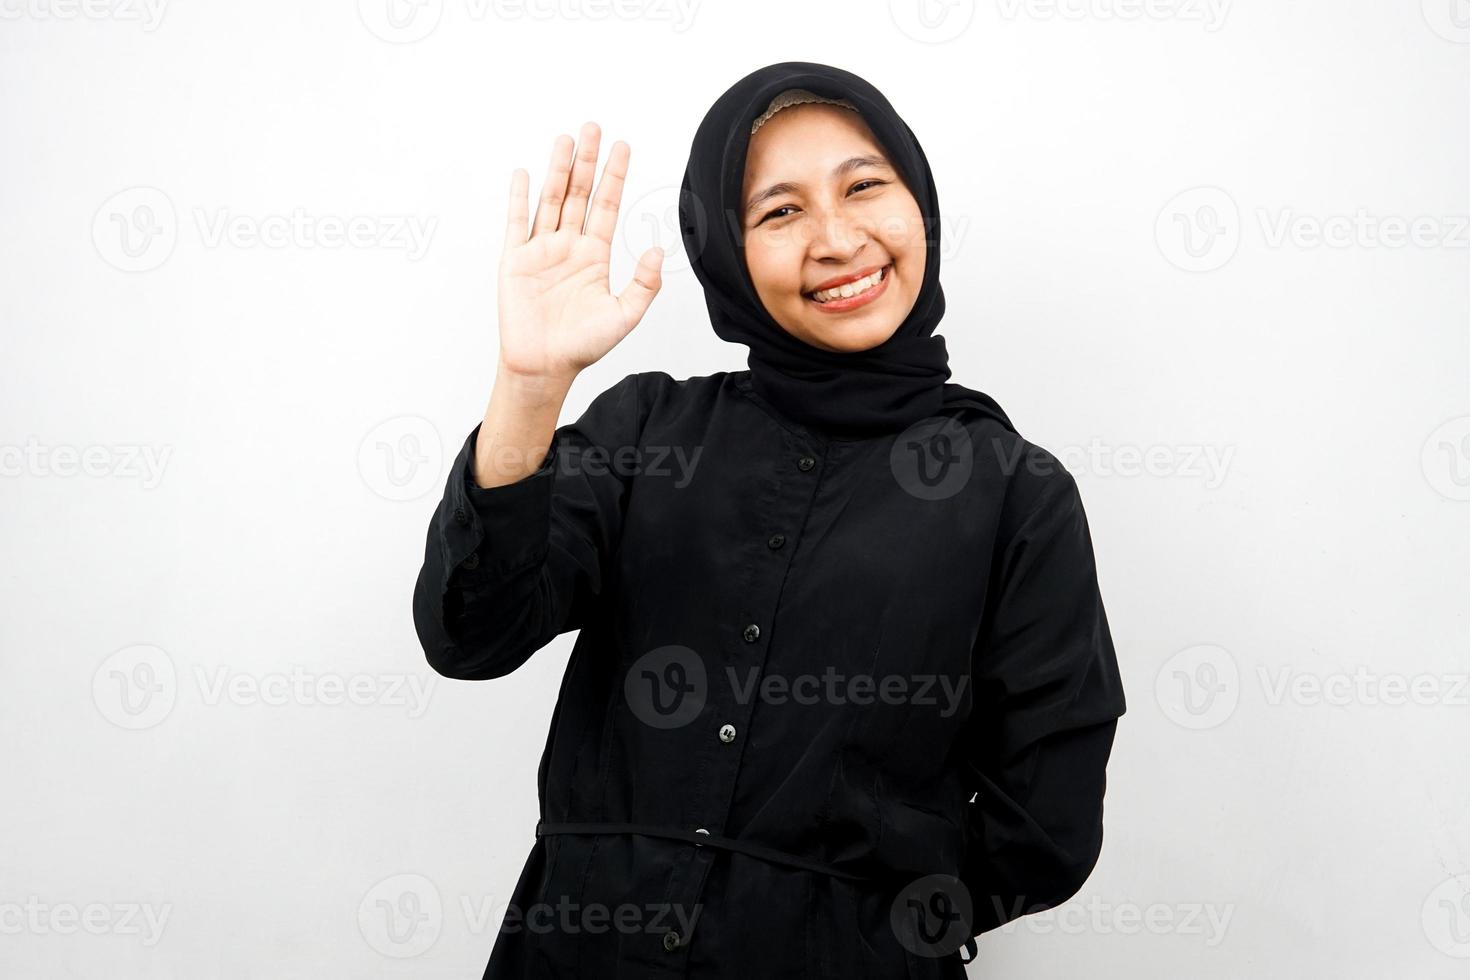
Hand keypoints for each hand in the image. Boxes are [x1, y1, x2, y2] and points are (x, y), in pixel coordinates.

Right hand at [496, 122, 663, 385]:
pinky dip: (520, 198)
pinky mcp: (515, 261)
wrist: (545, 366)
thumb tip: (657, 251)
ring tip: (566, 139)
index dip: (614, 176)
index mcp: (595, 256)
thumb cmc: (583, 346)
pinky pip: (517, 223)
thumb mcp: (625, 315)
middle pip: (579, 193)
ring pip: (551, 200)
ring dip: (558, 169)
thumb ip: (644, 284)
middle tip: (593, 127)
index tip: (623, 147)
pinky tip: (525, 174)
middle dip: (587, 161)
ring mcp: (541, 251)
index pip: (607, 205)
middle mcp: (569, 247)